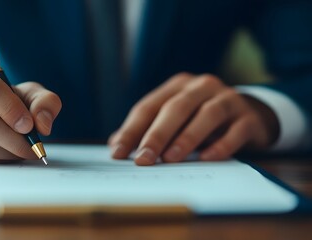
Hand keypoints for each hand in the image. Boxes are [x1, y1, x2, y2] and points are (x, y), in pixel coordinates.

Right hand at [0, 55, 60, 162]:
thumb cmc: (6, 98)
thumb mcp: (28, 92)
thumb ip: (44, 102)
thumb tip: (43, 125)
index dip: (12, 110)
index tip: (29, 126)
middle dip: (14, 138)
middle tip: (32, 146)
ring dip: (7, 152)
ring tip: (22, 149)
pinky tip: (4, 152)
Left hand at [108, 73, 278, 165]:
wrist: (250, 114)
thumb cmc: (200, 118)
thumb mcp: (173, 119)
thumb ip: (146, 129)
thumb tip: (116, 146)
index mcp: (177, 86)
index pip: (149, 106)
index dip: (131, 130)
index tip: (118, 153)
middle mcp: (201, 87)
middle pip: (176, 108)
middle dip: (157, 134)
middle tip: (143, 159)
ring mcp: (228, 99)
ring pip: (206, 115)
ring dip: (187, 138)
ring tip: (170, 159)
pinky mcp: (248, 117)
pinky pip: (235, 130)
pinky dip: (221, 145)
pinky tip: (206, 159)